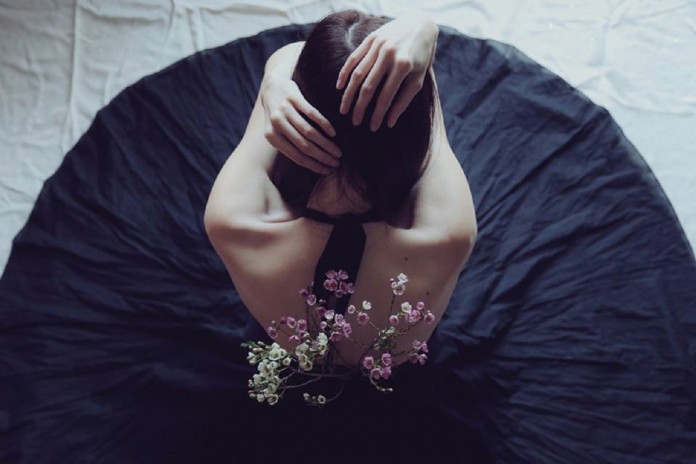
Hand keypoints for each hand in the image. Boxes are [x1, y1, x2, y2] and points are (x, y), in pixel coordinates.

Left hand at [260, 72, 341, 173]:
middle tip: (336, 162)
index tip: (327, 170)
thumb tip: (312, 164)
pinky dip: (324, 124)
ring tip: (337, 151)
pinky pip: (312, 114)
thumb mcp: (277, 131)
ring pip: (309, 132)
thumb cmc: (278, 114)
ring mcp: (284, 110)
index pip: (296, 156)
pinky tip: (333, 133)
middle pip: (303, 146)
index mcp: (271, 137)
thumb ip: (289, 145)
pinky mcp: (293, 97)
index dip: (313, 165)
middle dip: (322, 156)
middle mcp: (276, 124)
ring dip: (326, 144)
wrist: (272, 86)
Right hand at [336, 14, 437, 131]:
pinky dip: (344, 73)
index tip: (372, 128)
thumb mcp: (418, 78)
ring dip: (348, 94)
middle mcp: (388, 55)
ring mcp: (377, 46)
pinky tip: (339, 88)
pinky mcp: (370, 39)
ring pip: (357, 74)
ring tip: (343, 110)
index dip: (378, 115)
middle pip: (368, 87)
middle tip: (354, 122)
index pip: (386, 97)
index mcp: (403, 66)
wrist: (419, 24)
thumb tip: (389, 122)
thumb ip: (404, 100)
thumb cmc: (421, 57)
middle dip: (360, 108)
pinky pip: (353, 58)